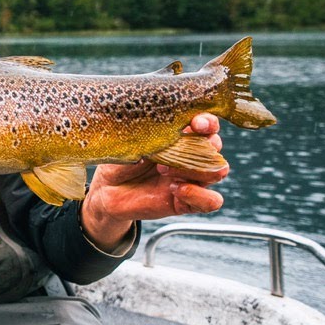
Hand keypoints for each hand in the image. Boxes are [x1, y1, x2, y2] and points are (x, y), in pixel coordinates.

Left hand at [82, 114, 228, 248]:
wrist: (107, 191)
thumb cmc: (120, 160)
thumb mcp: (131, 144)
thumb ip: (149, 136)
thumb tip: (164, 133)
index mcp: (180, 136)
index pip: (206, 125)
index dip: (208, 122)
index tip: (196, 124)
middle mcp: (191, 156)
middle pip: (215, 146)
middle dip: (200, 145)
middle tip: (169, 151)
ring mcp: (191, 179)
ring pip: (217, 171)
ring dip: (195, 169)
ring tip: (164, 171)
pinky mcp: (188, 201)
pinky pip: (212, 201)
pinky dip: (199, 194)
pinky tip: (176, 190)